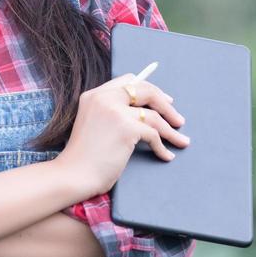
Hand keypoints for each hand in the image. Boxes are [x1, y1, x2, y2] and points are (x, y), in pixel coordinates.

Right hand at [54, 72, 189, 198]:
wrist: (74, 175)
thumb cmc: (84, 157)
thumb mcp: (94, 124)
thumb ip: (111, 112)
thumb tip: (145, 112)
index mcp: (94, 95)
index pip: (128, 81)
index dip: (149, 89)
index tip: (164, 100)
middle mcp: (104, 98)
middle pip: (145, 91)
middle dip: (166, 105)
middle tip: (178, 119)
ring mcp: (115, 111)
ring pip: (153, 116)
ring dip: (171, 130)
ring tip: (181, 140)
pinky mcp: (126, 128)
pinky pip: (153, 134)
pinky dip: (162, 146)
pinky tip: (166, 155)